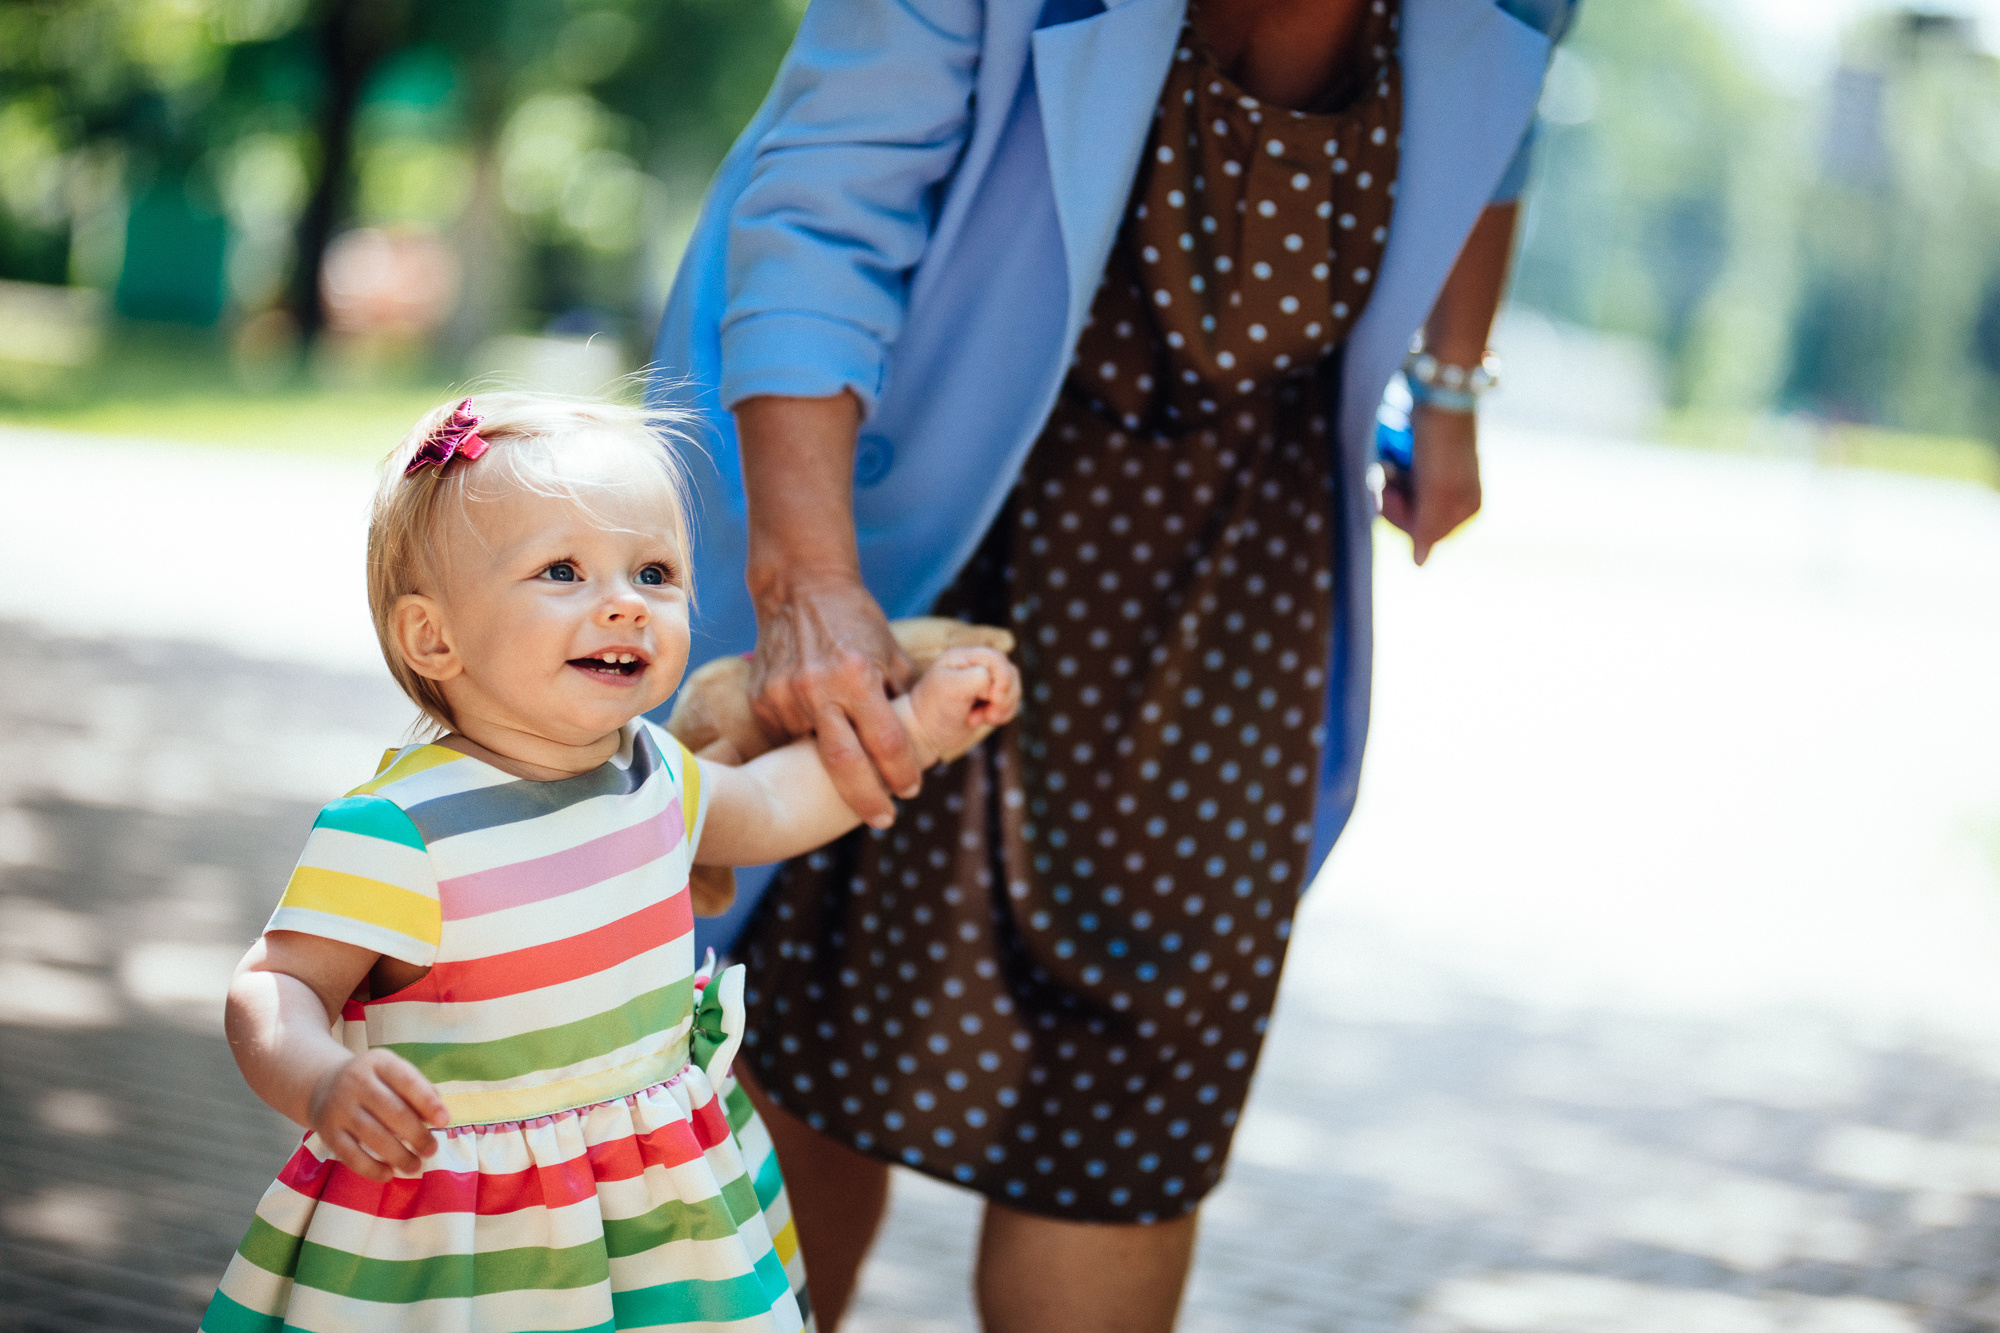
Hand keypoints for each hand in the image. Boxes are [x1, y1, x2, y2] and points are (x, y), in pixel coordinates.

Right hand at [307, 1049, 449, 1181]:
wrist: (323, 1084)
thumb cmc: (373, 1081)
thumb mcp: (394, 1072)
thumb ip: (418, 1089)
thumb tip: (439, 1116)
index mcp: (379, 1062)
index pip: (407, 1081)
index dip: (428, 1103)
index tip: (444, 1122)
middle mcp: (356, 1082)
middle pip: (392, 1111)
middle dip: (417, 1134)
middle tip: (432, 1150)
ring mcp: (339, 1107)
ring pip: (373, 1136)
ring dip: (398, 1155)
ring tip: (415, 1166)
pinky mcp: (327, 1132)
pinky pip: (350, 1155)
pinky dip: (371, 1169)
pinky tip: (389, 1174)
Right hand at [749, 570, 919, 827]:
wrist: (800, 588)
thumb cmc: (857, 622)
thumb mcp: (892, 653)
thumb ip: (906, 698)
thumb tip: (927, 742)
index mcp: (857, 675)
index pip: (886, 742)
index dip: (902, 772)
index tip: (910, 790)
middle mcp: (817, 687)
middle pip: (845, 765)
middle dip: (867, 800)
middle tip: (884, 820)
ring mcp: (784, 695)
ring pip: (812, 753)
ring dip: (832, 766)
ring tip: (849, 767)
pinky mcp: (761, 700)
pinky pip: (788, 737)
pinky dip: (806, 743)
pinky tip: (816, 731)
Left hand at [903, 646, 1023, 762]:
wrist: (923, 733)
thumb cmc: (933, 709)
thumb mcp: (951, 689)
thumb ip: (977, 678)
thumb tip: (994, 682)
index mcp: (964, 656)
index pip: (997, 659)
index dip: (1002, 679)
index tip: (993, 699)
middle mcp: (975, 665)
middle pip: (1010, 673)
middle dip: (1004, 697)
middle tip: (988, 714)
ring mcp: (984, 682)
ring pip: (1013, 689)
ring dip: (1002, 708)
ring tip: (978, 719)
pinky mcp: (989, 699)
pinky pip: (1011, 703)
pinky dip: (1003, 715)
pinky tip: (983, 721)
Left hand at [1380, 403, 1481, 565]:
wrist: (1441, 394)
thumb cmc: (1440, 443)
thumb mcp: (1436, 489)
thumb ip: (1428, 527)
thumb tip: (1420, 564)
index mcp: (1467, 510)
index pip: (1423, 537)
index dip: (1401, 519)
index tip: (1391, 493)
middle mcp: (1457, 500)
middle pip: (1411, 522)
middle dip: (1393, 501)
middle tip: (1387, 474)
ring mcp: (1442, 483)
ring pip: (1403, 502)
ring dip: (1390, 485)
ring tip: (1390, 463)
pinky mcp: (1427, 466)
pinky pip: (1402, 483)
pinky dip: (1393, 474)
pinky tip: (1392, 459)